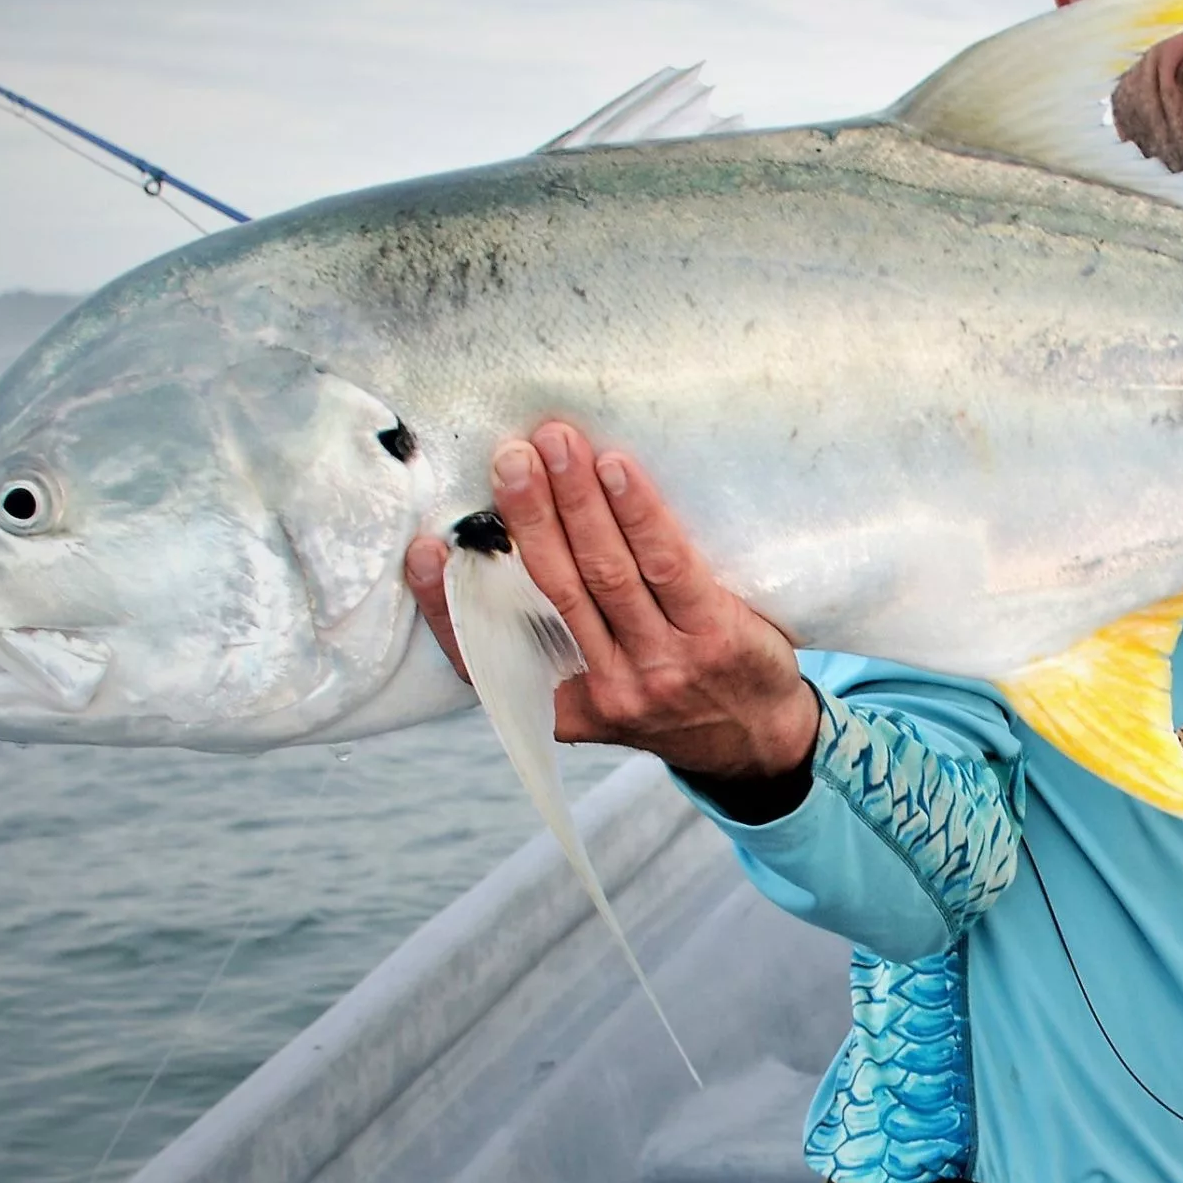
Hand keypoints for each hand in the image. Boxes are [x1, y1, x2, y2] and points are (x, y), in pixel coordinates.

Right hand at [403, 423, 819, 780]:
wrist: (760, 739)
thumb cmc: (673, 696)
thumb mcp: (604, 694)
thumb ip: (559, 642)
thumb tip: (502, 551)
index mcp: (565, 706)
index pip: (490, 658)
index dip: (448, 604)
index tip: (422, 549)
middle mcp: (608, 689)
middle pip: (552, 590)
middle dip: (525, 517)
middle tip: (508, 455)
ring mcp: (661, 665)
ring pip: (604, 571)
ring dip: (575, 500)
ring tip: (555, 443)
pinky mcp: (713, 636)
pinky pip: (666, 564)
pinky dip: (636, 514)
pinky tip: (616, 471)